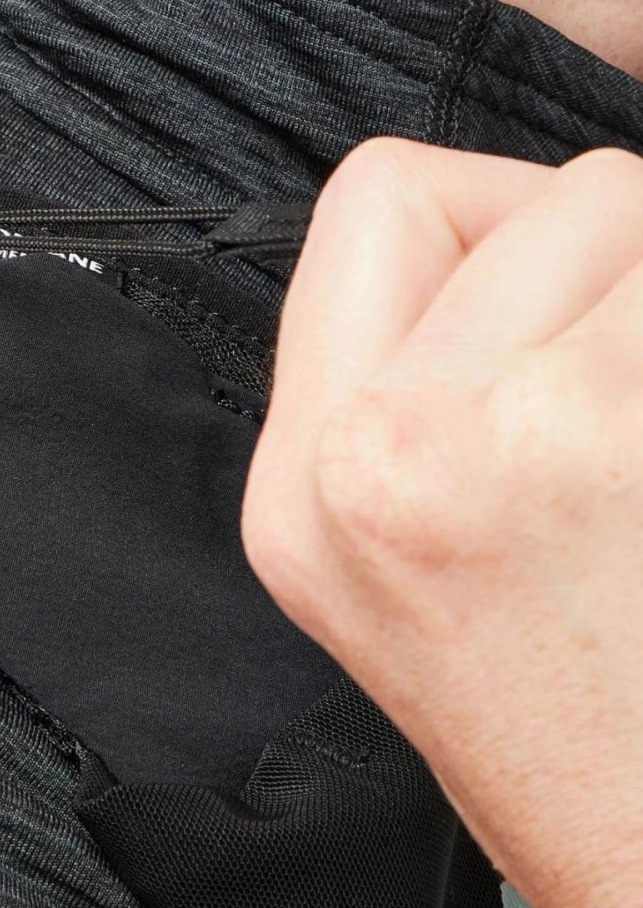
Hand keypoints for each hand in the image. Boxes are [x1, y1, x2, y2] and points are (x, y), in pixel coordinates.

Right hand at [242, 137, 642, 907]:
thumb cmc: (572, 718)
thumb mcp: (392, 561)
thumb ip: (401, 388)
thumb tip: (496, 244)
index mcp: (299, 486)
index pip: (367, 209)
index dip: (478, 226)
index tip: (542, 314)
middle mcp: (355, 461)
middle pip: (472, 189)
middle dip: (579, 238)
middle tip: (616, 370)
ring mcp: (479, 451)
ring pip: (607, 204)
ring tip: (639, 428)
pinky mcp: (596, 441)